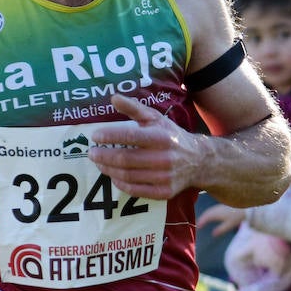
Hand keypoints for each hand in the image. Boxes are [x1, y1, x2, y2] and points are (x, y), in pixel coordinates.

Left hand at [88, 94, 204, 199]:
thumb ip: (134, 108)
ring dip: (109, 170)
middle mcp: (164, 158)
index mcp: (161, 138)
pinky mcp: (164, 192)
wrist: (199, 161)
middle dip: (104, 156)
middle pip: (126, 159)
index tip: (95, 136)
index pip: (130, 137)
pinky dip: (121, 184)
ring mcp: (165, 177)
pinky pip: (136, 190)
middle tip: (92, 153)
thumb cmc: (171, 136)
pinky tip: (114, 176)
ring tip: (100, 163)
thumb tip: (113, 98)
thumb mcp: (155, 119)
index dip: (110, 137)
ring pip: (128, 176)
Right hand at [197, 203, 245, 235]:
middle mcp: (216, 209)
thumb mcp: (229, 225)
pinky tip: (212, 215)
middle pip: (206, 213)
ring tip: (203, 220)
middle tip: (198, 224)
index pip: (206, 217)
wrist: (245, 208)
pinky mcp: (222, 205)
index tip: (197, 227)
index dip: (201, 222)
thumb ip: (220, 230)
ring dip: (205, 215)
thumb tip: (213, 234)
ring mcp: (219, 206)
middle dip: (202, 218)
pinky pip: (213, 209)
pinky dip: (210, 213)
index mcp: (216, 214)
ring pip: (209, 210)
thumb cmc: (237, 217)